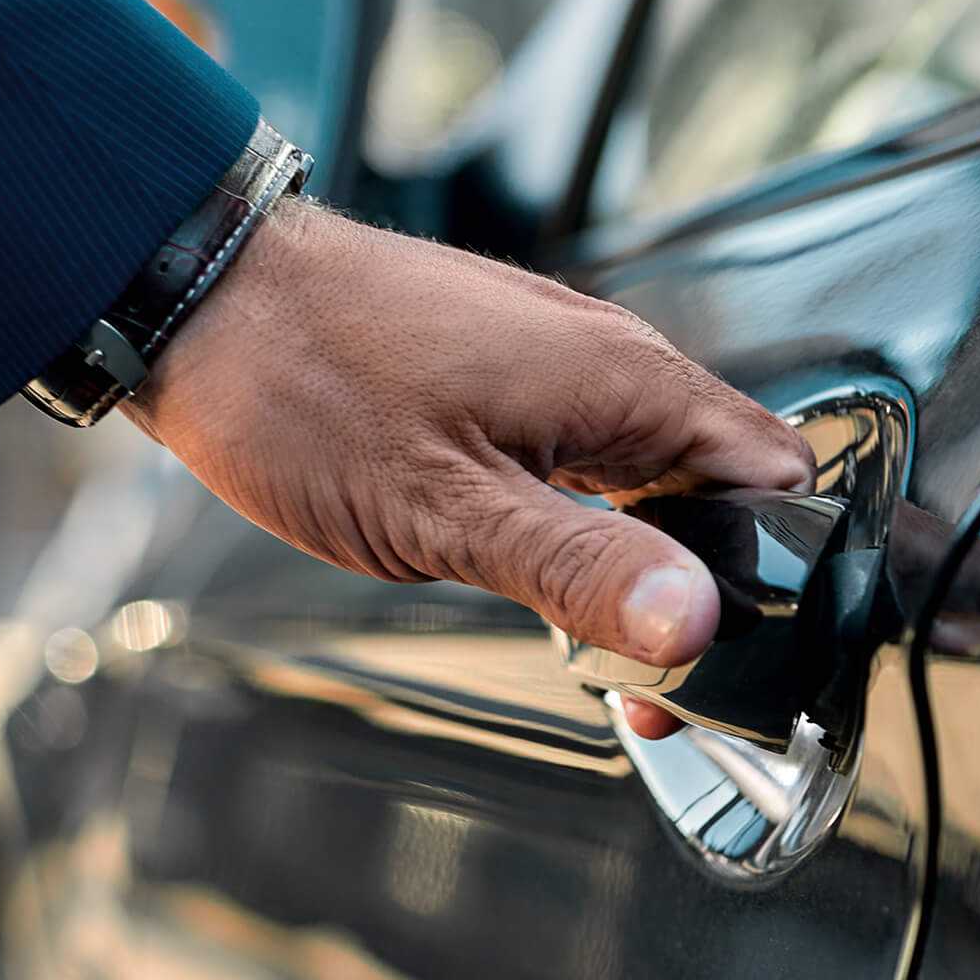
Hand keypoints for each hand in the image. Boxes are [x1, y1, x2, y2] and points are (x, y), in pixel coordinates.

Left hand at [127, 199, 811, 740]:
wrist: (203, 298)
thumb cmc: (306, 384)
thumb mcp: (447, 508)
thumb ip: (582, 568)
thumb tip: (695, 621)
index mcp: (625, 380)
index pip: (774, 475)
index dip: (776, 571)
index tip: (734, 655)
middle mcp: (611, 365)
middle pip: (724, 487)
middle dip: (711, 588)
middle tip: (659, 680)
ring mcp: (563, 369)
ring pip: (659, 481)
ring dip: (649, 566)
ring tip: (614, 653)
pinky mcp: (516, 383)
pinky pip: (597, 465)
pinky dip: (596, 532)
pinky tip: (559, 585)